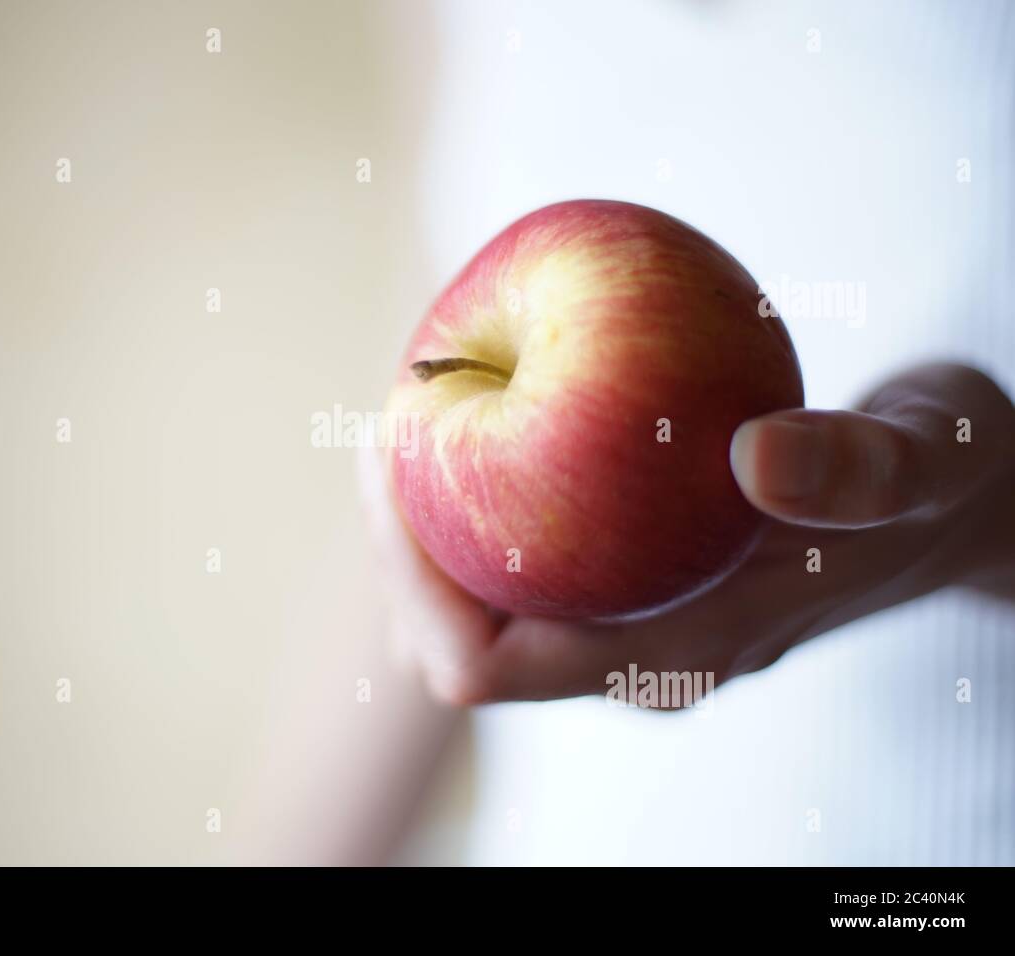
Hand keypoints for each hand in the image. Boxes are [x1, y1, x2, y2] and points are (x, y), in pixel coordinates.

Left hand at [361, 363, 1014, 704]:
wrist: (947, 500)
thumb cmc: (935, 481)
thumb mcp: (926, 462)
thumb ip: (863, 469)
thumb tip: (759, 457)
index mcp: (672, 655)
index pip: (484, 665)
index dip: (412, 580)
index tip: (399, 446)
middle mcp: (629, 652)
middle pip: (450, 636)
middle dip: (399, 537)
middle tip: (397, 406)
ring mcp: (621, 615)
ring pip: (473, 596)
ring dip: (429, 508)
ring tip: (425, 395)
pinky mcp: (623, 574)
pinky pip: (513, 548)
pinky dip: (477, 482)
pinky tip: (486, 392)